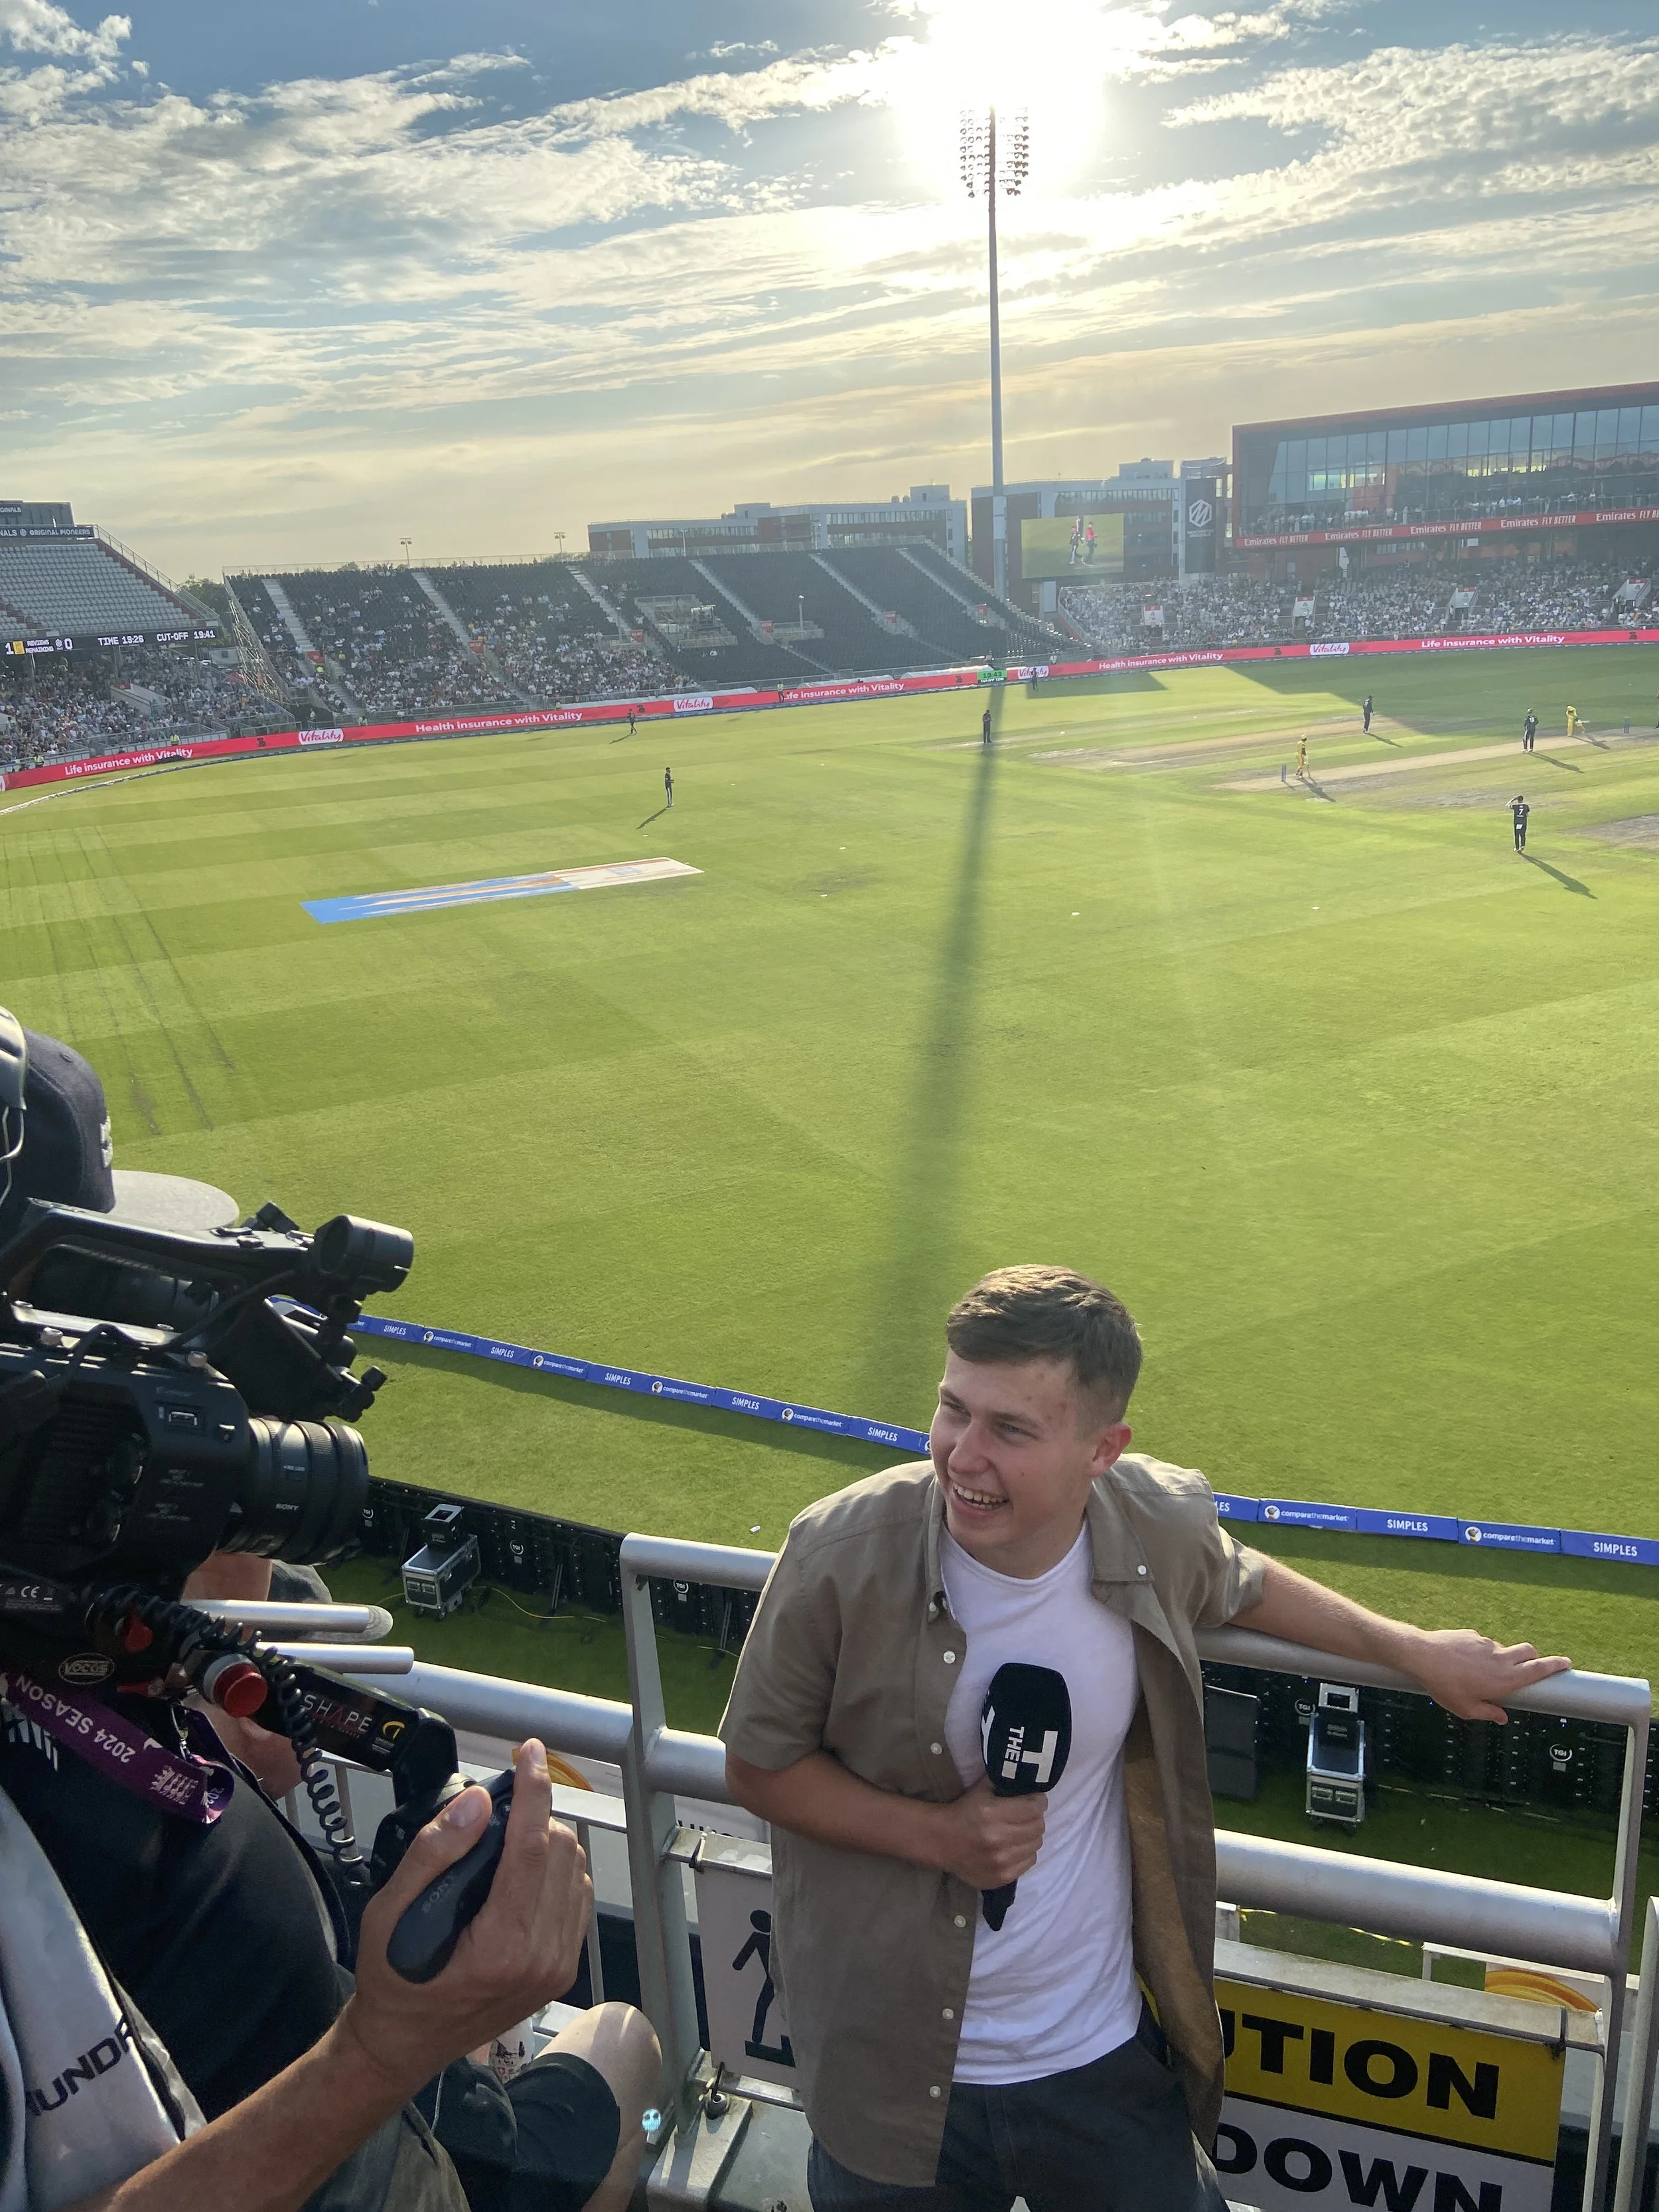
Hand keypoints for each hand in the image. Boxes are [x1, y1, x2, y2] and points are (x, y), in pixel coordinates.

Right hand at [341, 1739, 592, 2099]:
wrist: (403, 2047)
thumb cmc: (391, 1983)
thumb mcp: (388, 1914)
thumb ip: (433, 1853)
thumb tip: (478, 1802)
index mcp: (502, 1945)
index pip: (534, 1845)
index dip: (535, 1789)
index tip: (532, 1751)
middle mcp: (540, 1957)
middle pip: (562, 1850)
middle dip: (534, 1816)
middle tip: (496, 1813)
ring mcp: (556, 1967)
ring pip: (576, 1869)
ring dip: (548, 1842)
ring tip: (506, 1844)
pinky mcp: (561, 1971)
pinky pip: (576, 1897)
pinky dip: (556, 1872)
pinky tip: (524, 1872)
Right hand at [930, 1777, 1045, 1887]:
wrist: (941, 1841)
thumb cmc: (963, 1811)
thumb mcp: (981, 1789)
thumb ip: (1004, 1781)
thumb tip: (1027, 1778)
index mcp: (992, 1813)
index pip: (1034, 1808)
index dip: (1039, 1801)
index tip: (1035, 1799)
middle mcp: (998, 1839)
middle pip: (1038, 1827)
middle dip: (1036, 1817)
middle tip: (1028, 1814)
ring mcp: (1001, 1861)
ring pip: (1036, 1845)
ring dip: (1032, 1835)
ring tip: (1021, 1830)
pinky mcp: (1002, 1877)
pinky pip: (1030, 1861)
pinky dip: (1026, 1852)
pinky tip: (1015, 1846)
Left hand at [1408, 1629, 1571, 1723]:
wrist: (1423, 1656)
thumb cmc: (1445, 1686)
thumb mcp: (1467, 1709)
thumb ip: (1489, 1713)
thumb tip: (1502, 1718)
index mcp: (1505, 1679)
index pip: (1539, 1669)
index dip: (1556, 1665)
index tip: (1567, 1663)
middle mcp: (1500, 1658)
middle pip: (1529, 1651)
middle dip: (1535, 1657)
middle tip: (1530, 1667)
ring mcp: (1486, 1644)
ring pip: (1504, 1649)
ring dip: (1503, 1658)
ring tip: (1482, 1673)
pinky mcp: (1472, 1635)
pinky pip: (1483, 1644)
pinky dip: (1482, 1653)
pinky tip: (1463, 1663)